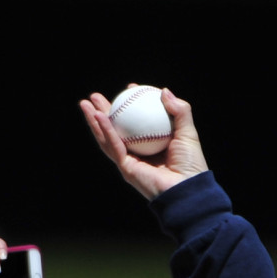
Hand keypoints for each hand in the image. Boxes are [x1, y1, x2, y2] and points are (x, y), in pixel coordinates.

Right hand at [78, 86, 206, 200]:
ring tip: (85, 103)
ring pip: (108, 137)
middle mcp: (139, 152)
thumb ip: (180, 112)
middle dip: (104, 112)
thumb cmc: (191, 164)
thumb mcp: (188, 133)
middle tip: (96, 96)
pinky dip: (105, 131)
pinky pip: (113, 146)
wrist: (188, 189)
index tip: (130, 88)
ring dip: (95, 120)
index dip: (132, 104)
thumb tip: (164, 91)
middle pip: (117, 129)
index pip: (138, 122)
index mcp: (152, 144)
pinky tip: (98, 116)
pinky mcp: (126, 169)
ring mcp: (131, 161)